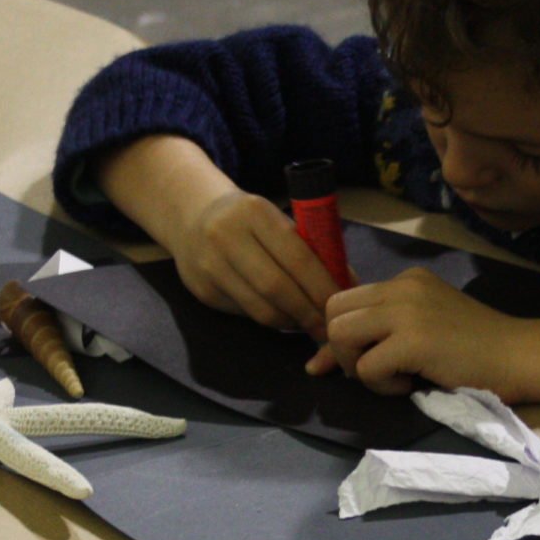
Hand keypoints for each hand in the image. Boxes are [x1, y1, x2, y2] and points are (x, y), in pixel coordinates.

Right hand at [171, 187, 341, 334]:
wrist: (192, 218)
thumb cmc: (250, 221)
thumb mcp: (276, 220)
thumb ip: (308, 247)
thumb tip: (347, 283)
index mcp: (255, 212)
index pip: (297, 256)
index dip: (322, 286)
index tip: (340, 304)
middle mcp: (227, 236)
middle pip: (277, 287)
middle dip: (308, 311)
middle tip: (327, 326)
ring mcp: (210, 265)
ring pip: (260, 308)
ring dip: (291, 321)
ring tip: (309, 324)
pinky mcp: (203, 290)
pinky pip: (246, 313)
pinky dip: (270, 320)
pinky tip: (284, 318)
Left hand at [305, 267, 523, 396]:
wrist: (520, 356)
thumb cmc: (479, 351)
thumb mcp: (424, 329)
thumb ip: (380, 335)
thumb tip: (318, 364)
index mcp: (406, 281)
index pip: (346, 299)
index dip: (338, 335)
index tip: (346, 363)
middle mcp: (402, 287)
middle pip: (334, 312)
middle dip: (342, 349)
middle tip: (375, 370)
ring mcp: (407, 310)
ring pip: (341, 335)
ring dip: (359, 366)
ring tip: (393, 377)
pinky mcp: (414, 339)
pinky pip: (366, 366)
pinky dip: (382, 385)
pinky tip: (410, 385)